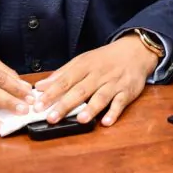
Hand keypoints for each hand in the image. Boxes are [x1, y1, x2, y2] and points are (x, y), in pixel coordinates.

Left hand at [34, 34, 159, 126]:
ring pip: (101, 97)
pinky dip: (114, 112)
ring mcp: (114, 83)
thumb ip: (62, 74)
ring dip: (91, 109)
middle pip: (80, 90)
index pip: (65, 81)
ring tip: (80, 120)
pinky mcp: (127, 91)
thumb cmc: (105, 59)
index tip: (38, 105)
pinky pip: (121, 102)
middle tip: (51, 118)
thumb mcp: (82, 61)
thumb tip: (40, 87)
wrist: (135, 51)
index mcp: (85, 66)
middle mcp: (99, 75)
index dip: (51, 93)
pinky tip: (107, 121)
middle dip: (65, 104)